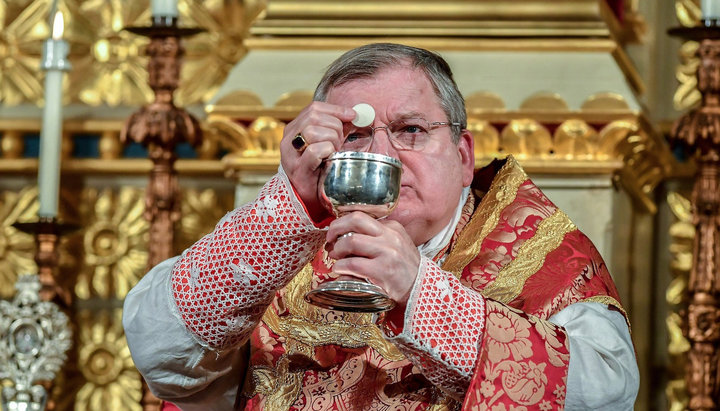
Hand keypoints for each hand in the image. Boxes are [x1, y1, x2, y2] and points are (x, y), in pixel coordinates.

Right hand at [281, 102, 355, 220]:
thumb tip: (353, 115)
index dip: (335, 110)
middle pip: (314, 117)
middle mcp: (288, 139)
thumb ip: (333, 129)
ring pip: (313, 131)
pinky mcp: (298, 169)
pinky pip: (315, 150)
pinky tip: (330, 158)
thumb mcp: (324, 144)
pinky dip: (328, 151)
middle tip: (340, 141)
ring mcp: (291, 154)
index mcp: (294, 129)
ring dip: (331, 139)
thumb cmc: (318, 169)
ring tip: (334, 151)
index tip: (352, 115)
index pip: (314, 108)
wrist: (306, 198)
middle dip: (335, 126)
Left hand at [325, 212, 420, 305]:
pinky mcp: (382, 271)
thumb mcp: (397, 243)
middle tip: (330, 239)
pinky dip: (341, 267)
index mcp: (392, 228)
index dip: (342, 222)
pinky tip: (340, 270)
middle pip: (355, 220)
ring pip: (351, 242)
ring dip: (337, 250)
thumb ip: (378, 236)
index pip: (361, 216)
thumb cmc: (405, 267)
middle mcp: (390, 237)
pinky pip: (353, 264)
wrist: (421, 288)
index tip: (335, 231)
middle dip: (335, 228)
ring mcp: (387, 253)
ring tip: (336, 257)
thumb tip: (347, 233)